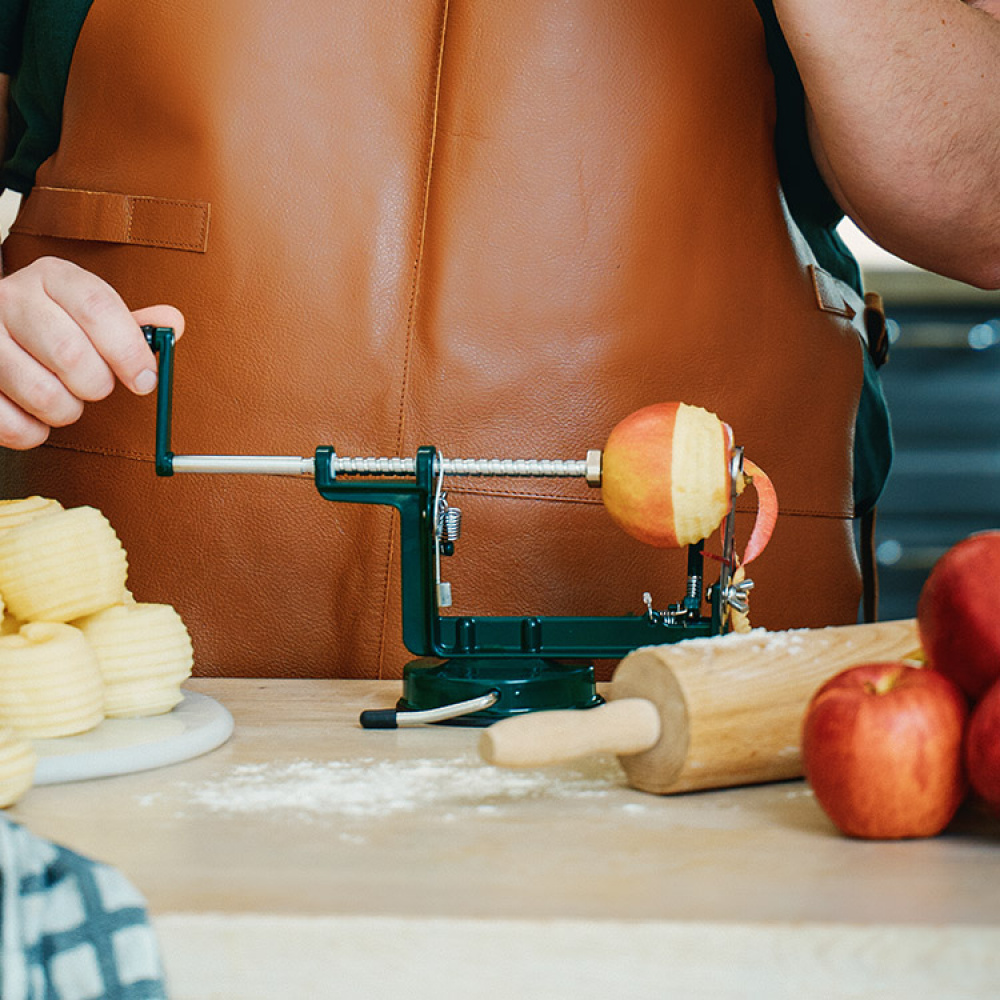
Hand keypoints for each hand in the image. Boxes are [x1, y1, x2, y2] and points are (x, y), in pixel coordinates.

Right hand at [0, 256, 183, 448]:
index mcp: (52, 277)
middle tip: (96, 387)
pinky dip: (34, 431)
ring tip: (65, 396)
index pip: (97, 308)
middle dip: (97, 385)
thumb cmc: (54, 325)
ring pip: (43, 394)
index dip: (128, 350)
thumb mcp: (91, 312)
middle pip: (71, 355)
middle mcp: (11, 298)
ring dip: (66, 410)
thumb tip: (174, 322)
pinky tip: (36, 414)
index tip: (145, 380)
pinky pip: (12, 424)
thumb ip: (132, 324)